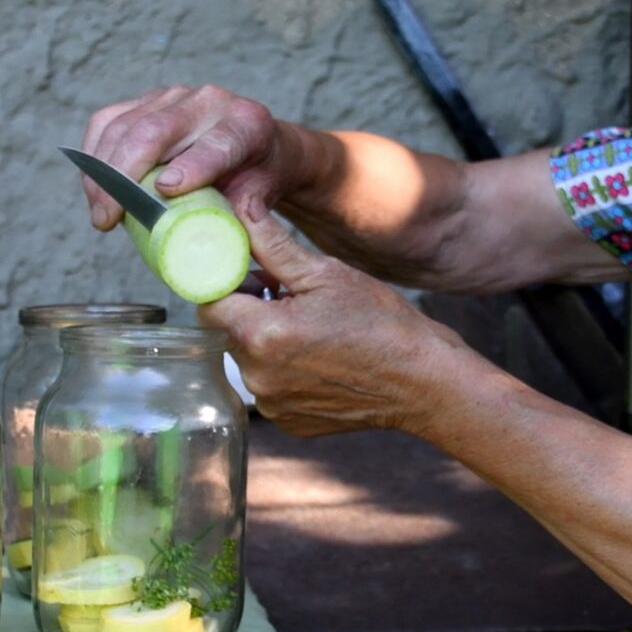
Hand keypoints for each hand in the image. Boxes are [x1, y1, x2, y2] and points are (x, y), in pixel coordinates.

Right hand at [79, 85, 290, 230]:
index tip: (165, 191)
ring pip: (124, 126)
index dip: (191, 166)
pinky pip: (107, 121)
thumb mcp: (264, 197)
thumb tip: (221, 240)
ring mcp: (175, 96)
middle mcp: (210, 101)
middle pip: (155, 131)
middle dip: (124, 176)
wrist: (258, 147)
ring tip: (100, 214)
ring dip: (102, 173)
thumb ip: (249, 216)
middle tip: (108, 218)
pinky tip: (94, 188)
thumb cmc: (258, 176)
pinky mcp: (147, 100)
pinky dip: (94, 156)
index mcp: (247, 125)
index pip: (217, 144)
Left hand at [199, 200, 468, 436]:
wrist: (423, 382)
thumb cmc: (382, 324)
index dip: (225, 281)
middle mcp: (257, 377)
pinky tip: (319, 357)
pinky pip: (269, 386)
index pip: (208, 301)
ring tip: (309, 325)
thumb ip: (271, 244)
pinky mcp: (287, 422)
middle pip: (227, 330)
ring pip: (247, 359)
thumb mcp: (326, 273)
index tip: (249, 272)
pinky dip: (284, 369)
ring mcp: (271, 404)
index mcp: (261, 334)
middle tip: (285, 294)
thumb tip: (238, 209)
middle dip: (248, 308)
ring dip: (266, 338)